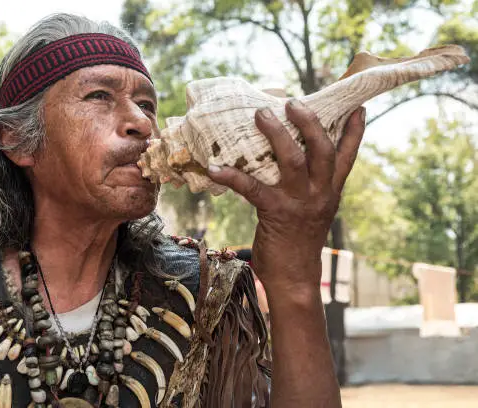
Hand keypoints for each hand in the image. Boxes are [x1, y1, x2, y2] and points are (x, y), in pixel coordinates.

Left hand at [208, 99, 365, 291]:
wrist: (294, 278)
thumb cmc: (298, 241)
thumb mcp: (312, 210)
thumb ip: (309, 187)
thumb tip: (290, 159)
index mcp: (330, 191)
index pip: (347, 157)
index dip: (354, 132)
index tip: (358, 106)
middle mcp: (320, 194)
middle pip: (322, 149)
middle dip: (309, 122)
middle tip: (293, 102)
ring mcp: (299, 203)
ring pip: (292, 159)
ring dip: (276, 134)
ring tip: (261, 114)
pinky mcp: (275, 213)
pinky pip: (252, 188)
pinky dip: (231, 176)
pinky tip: (214, 167)